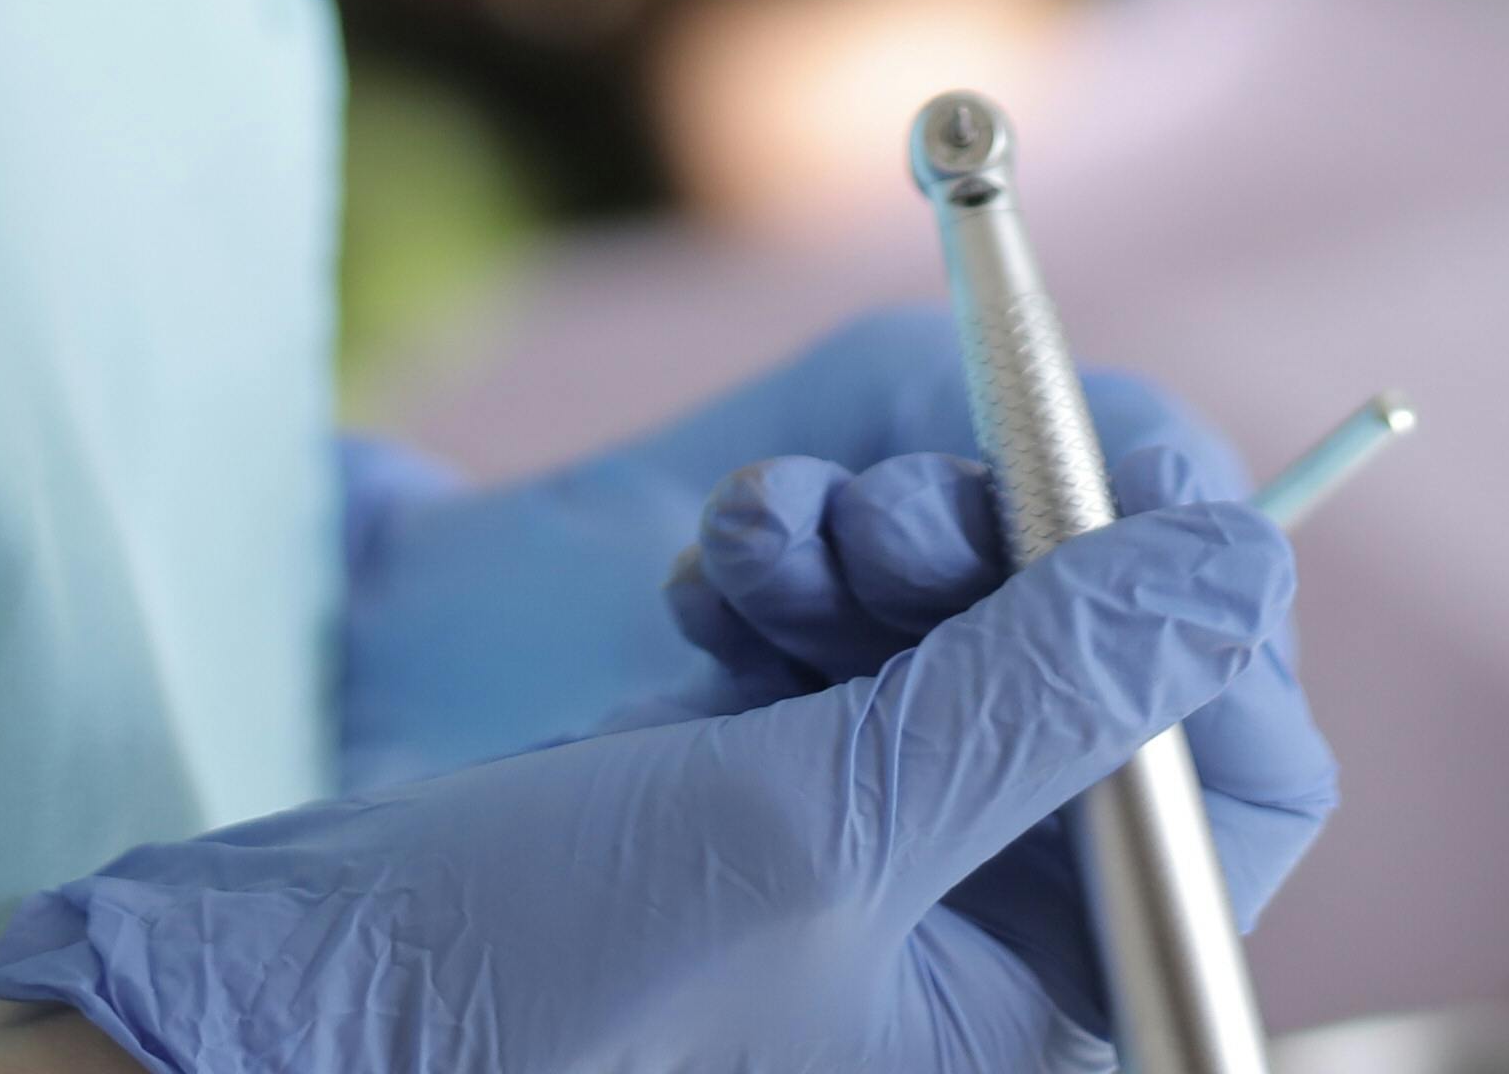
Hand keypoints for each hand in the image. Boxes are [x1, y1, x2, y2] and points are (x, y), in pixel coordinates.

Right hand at [0, 489, 1301, 1073]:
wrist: (267, 1024)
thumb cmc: (531, 993)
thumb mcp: (820, 823)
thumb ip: (1048, 687)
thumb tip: (1241, 560)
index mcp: (1044, 1037)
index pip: (1239, 803)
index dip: (1200, 628)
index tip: (1121, 489)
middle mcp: (990, 978)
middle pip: (1112, 695)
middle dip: (1008, 559)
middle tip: (890, 506)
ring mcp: (881, 890)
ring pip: (974, 638)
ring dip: (879, 545)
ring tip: (762, 540)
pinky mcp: (774, 817)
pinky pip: (854, 648)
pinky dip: (798, 579)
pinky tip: (715, 574)